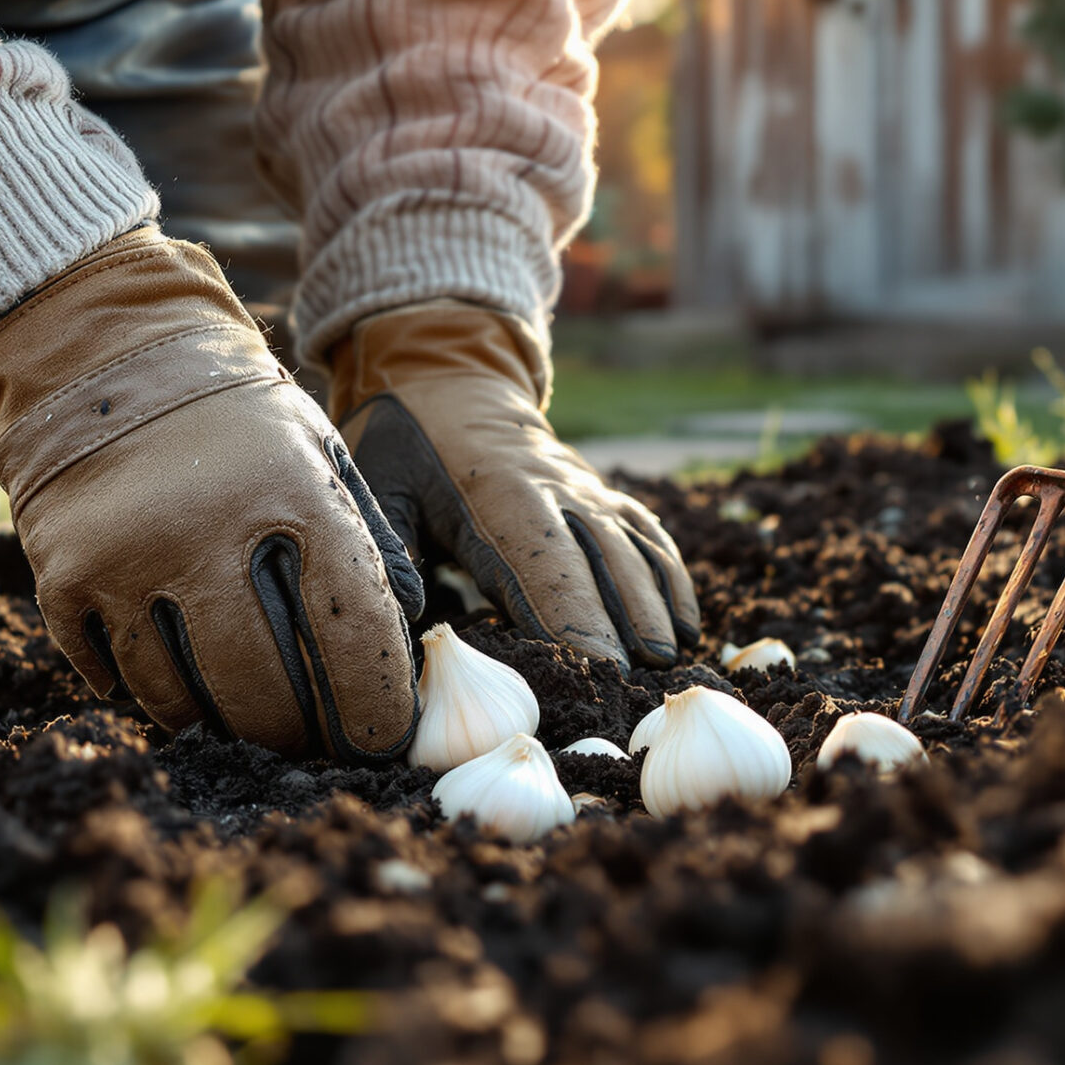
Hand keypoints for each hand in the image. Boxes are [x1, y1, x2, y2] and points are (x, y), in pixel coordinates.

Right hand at [0, 230, 423, 760]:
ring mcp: (127, 556)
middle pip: (264, 688)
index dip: (376, 701)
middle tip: (314, 747)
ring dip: (223, 726)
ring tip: (250, 728)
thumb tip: (411, 632)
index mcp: (291, 493)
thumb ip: (367, 539)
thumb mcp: (319, 452)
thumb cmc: (235, 417)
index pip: (351, 629)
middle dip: (299, 734)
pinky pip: (112, 675)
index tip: (384, 738)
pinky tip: (178, 691)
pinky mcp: (65, 575)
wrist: (106, 353)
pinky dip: (148, 694)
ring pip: (183, 697)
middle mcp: (207, 529)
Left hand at [328, 300, 699, 668]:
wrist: (452, 382)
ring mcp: (585, 489)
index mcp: (498, 491)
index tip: (597, 664)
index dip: (573, 614)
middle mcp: (555, 488)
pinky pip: (647, 534)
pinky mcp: (601, 494)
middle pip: (600, 560)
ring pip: (633, 548)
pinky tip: (687, 625)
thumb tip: (406, 614)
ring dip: (655, 604)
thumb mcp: (377, 480)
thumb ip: (389, 541)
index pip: (543, 561)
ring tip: (669, 660)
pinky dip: (671, 577)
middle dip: (625, 622)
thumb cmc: (404, 443)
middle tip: (640, 681)